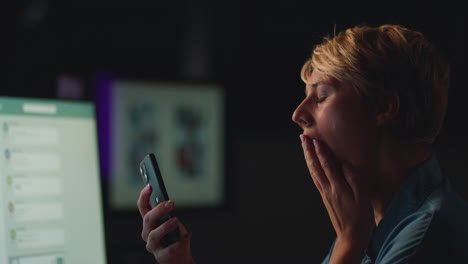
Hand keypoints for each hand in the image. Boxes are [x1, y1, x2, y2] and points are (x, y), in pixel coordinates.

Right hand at [138, 185, 195, 263]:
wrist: (180, 259)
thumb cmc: (175, 238)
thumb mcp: (173, 223)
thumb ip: (169, 215)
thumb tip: (168, 206)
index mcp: (149, 223)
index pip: (142, 207)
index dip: (144, 196)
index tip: (150, 185)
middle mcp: (147, 234)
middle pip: (148, 219)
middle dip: (158, 209)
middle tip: (171, 203)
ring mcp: (153, 246)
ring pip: (154, 234)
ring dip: (165, 226)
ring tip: (175, 220)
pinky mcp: (161, 256)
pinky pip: (169, 248)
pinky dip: (178, 241)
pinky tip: (183, 238)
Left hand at [300, 135, 373, 262]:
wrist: (351, 237)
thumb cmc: (360, 217)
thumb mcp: (362, 198)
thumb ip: (353, 179)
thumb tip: (344, 163)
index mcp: (337, 187)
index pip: (326, 165)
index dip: (320, 150)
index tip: (314, 138)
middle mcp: (327, 189)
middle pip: (315, 166)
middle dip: (308, 150)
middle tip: (302, 136)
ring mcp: (325, 193)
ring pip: (313, 171)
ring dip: (308, 157)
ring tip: (304, 145)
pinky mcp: (325, 197)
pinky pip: (315, 178)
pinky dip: (312, 168)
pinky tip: (311, 164)